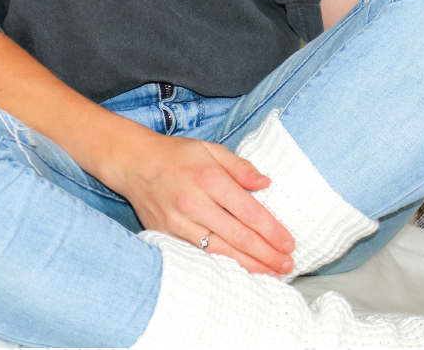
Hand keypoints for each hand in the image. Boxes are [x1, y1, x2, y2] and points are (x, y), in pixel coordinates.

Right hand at [114, 133, 294, 274]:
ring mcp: (178, 222)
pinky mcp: (167, 235)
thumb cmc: (175, 155)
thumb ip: (239, 167)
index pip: (249, 211)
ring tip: (271, 274)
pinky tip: (239, 271)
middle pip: (239, 237)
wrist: (133, 163)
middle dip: (267, 254)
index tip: (290, 243)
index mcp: (208, 178)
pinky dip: (222, 265)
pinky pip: (200, 255)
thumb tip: (266, 182)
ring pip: (220, 252)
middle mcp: (194, 203)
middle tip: (288, 265)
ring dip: (249, 265)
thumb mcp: (210, 149)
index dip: (272, 230)